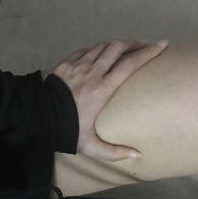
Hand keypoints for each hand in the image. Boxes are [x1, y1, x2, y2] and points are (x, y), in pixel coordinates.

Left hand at [43, 39, 168, 161]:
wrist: (34, 117)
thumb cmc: (64, 131)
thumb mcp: (89, 146)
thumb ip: (113, 151)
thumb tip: (137, 155)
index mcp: (102, 89)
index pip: (130, 64)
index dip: (148, 52)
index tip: (162, 45)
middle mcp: (92, 72)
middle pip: (117, 48)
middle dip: (134, 43)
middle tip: (145, 45)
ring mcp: (77, 66)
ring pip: (101, 46)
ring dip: (115, 45)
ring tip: (125, 48)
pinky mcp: (65, 64)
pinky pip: (85, 51)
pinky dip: (96, 50)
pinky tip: (99, 54)